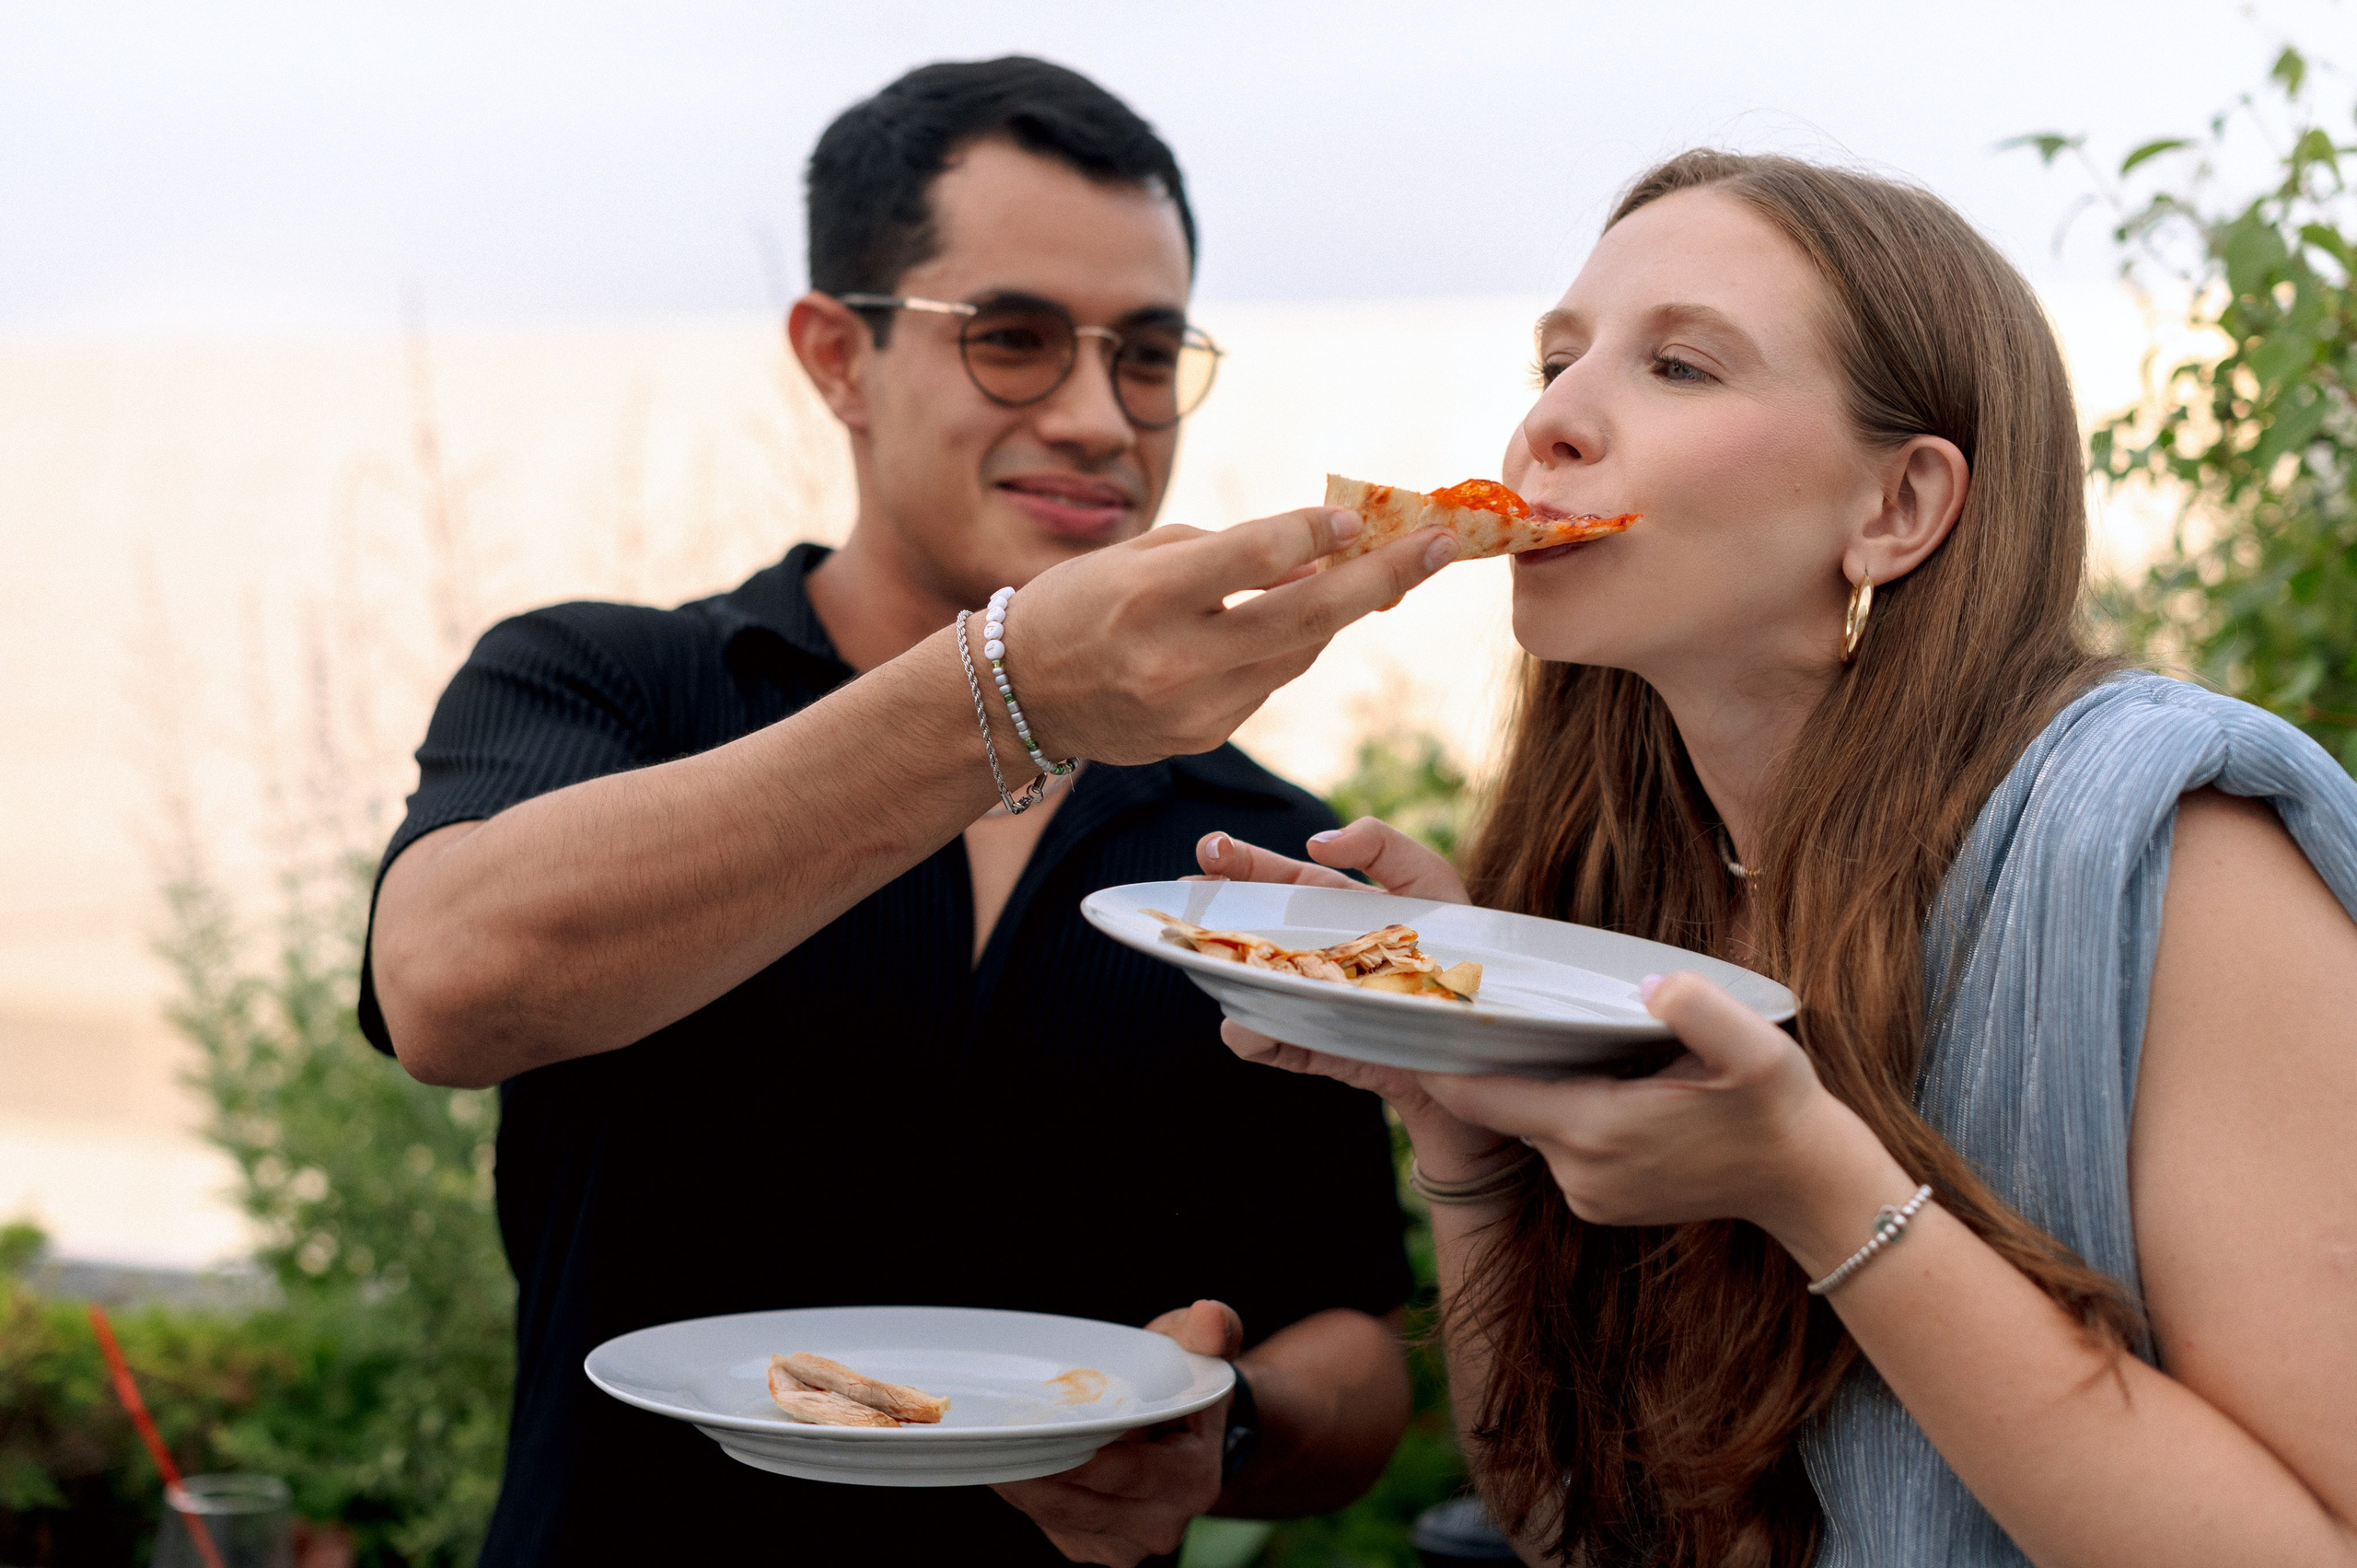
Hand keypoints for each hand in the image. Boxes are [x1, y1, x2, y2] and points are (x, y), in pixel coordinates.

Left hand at [993, 1299, 1242, 1566]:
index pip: (1124, 1473)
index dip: (1076, 1453)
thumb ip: (1206, 1330)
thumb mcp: (1196, 1349)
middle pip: (1080, 1501)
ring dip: (1022, 1482)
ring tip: (992, 1442)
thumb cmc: (1184, 1384)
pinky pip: (1051, 1525)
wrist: (1190, 1438)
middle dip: (1035, 1467)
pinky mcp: (1097, 1550)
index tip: (1032, 1431)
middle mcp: (1163, 1525)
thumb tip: (1211, 1317)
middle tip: (994, 1433)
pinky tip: (1013, 1461)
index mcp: (1194, 1481)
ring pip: (1058, 1516)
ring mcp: (1129, 1545)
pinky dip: (1028, 1495)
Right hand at [1008, 509, 1458, 763]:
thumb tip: (1318, 553)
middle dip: (1382, 578)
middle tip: (1440, 545)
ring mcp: (1193, 710)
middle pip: (1305, 618)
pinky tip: (1283, 623)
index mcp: (1150, 596)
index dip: (1316, 534)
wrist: (1020, 696)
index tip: (1357, 517)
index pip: (1257, 558)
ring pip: (1296, 653)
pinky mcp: (1202, 738)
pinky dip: (1285, 648)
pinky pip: (1267, 683)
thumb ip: (1228, 551)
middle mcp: (1175, 659)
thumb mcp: (1140, 555)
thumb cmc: (1081, 602)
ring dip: (1336, 611)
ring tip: (1374, 573)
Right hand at [1198, 822, 1502, 1175]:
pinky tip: (1248, 1027)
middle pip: (1245, 928)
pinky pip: (1276, 1046)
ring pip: (1248, 988)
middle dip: (1210, 909)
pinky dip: (1256, 1038)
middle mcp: (1308, 951)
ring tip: (1213, 959)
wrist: (1481, 1029)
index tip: (1212, 851)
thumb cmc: (1458, 944)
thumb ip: (1381, 843)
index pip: (1270, 878)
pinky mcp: (1321, 1047)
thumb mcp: (1430, 879)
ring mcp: (1307, 1000)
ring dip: (1224, 975)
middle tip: (1186, 893)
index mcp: (1326, 905)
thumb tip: (1317, 842)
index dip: (1236, 861)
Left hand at [1414, 971, 1898, 1241]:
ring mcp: (1588, 1194)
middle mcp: (1579, 1171)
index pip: (1485, 1096)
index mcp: (1597, 1129)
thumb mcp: (1755, 1048)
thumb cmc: (1779, 1108)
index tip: (1412, 1016)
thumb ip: (1699, 1008)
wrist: (1809, 1184)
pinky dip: (1566, 1110)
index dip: (1444, 1057)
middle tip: (1478, 1001)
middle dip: (1493, 1059)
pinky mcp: (1601, 1203)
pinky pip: (1561, 1144)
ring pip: (1533, 1121)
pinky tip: (1601, 1078)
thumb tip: (1652, 986)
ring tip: (1554, 1034)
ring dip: (1539, 1084)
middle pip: (1504, 1105)